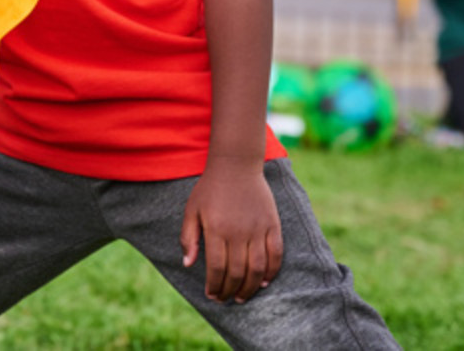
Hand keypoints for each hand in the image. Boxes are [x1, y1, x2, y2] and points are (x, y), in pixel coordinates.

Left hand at [180, 159, 281, 303]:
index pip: (216, 268)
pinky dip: (271, 272)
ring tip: (242, 297)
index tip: (211, 294)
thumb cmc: (210, 188)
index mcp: (216, 229)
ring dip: (250, 287)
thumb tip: (187, 264)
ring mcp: (257, 229)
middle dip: (230, 291)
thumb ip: (188, 237)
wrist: (236, 165)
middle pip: (237, 272)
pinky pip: (275, 254)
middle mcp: (237, 232)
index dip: (214, 285)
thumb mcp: (192, 210)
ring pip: (257, 268)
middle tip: (225, 299)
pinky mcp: (272, 224)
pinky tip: (263, 282)